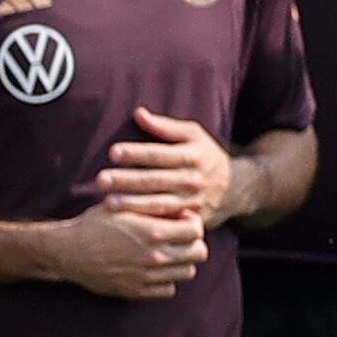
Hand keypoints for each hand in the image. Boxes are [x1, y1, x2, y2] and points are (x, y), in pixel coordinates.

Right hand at [49, 201, 212, 301]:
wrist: (69, 252)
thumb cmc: (95, 224)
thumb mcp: (123, 205)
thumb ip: (153, 207)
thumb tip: (179, 208)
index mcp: (152, 232)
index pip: (196, 230)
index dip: (192, 222)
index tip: (181, 220)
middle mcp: (154, 256)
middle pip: (198, 253)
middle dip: (193, 242)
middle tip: (179, 237)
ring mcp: (147, 277)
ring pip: (187, 272)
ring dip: (182, 261)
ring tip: (168, 252)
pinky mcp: (138, 291)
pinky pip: (169, 289)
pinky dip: (167, 280)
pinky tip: (155, 269)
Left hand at [92, 106, 232, 226]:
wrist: (234, 188)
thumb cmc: (204, 155)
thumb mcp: (193, 135)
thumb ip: (165, 126)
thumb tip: (138, 114)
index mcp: (192, 155)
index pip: (160, 153)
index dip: (136, 153)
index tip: (113, 152)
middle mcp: (193, 180)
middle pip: (156, 180)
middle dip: (127, 181)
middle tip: (101, 180)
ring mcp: (193, 203)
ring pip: (159, 204)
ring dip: (132, 204)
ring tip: (107, 203)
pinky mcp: (191, 221)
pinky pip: (166, 222)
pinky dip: (145, 222)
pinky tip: (125, 222)